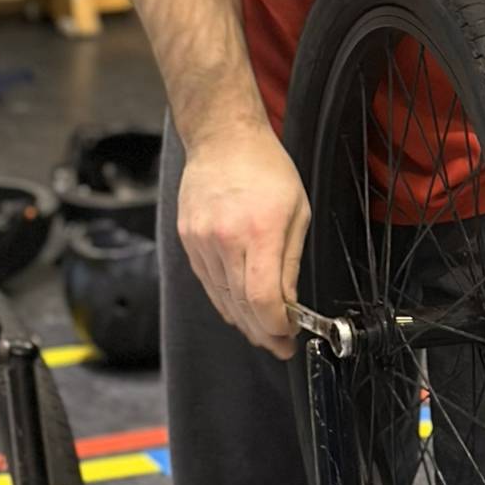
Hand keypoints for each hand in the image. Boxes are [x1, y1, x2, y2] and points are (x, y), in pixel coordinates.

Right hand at [176, 122, 310, 360]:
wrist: (223, 139)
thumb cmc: (265, 168)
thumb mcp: (297, 211)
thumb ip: (291, 262)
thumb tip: (289, 304)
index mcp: (260, 230)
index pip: (262, 298)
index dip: (276, 326)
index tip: (289, 335)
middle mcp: (225, 239)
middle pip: (241, 305)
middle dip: (262, 332)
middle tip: (279, 344)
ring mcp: (201, 240)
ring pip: (221, 298)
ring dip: (243, 320)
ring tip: (262, 331)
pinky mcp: (187, 239)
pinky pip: (207, 283)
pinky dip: (224, 300)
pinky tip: (238, 308)